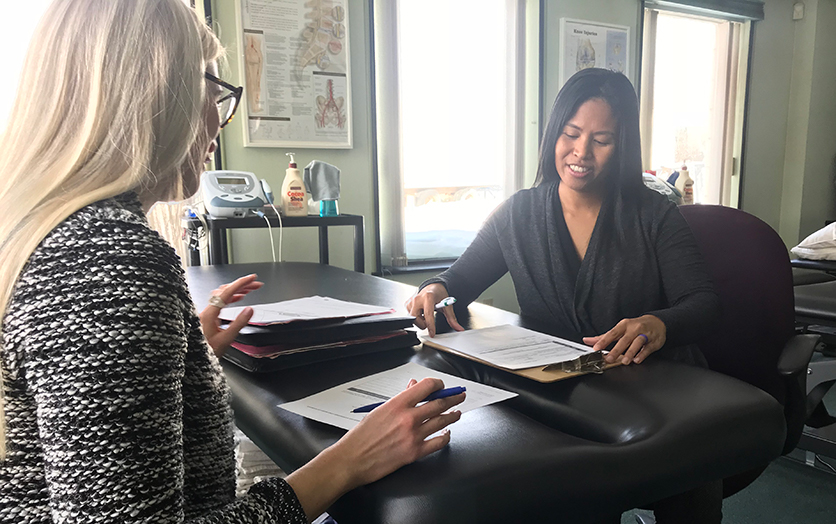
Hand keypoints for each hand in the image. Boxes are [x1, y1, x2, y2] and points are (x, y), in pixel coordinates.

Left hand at [199, 274, 262, 356]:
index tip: (252, 279)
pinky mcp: (208, 317)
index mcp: (210, 313)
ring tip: (249, 289)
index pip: (228, 292)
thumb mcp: (226, 339)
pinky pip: (220, 301)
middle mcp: (207, 310)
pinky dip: (231, 297)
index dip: (241, 283)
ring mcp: (207, 313)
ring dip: (237, 290)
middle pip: (225, 290)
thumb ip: (239, 323)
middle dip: (242, 285)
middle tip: (255, 284)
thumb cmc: (206, 352)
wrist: (193, 359)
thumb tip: (250, 310)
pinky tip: (238, 298)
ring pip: (222, 294)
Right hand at [285, 378, 465, 519]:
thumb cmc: (361, 436)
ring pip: (442, 421)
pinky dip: (446, 436)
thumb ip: (399, 399)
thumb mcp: (379, 411)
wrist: (352, 460)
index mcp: (397, 404)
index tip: (442, 386)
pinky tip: (447, 433)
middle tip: (459, 396)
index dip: (438, 385)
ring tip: (457, 412)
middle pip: (439, 403)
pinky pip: (438, 442)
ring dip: (453, 415)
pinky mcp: (415, 452)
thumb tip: (413, 388)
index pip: (426, 387)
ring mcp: (413, 436)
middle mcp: (408, 418)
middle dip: (453, 398)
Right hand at [405, 283, 463, 336]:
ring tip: (426, 316)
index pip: (428, 314)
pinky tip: (421, 313)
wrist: (433, 287)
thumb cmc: (439, 294)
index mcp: (428, 297)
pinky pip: (409, 315)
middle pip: (416, 318)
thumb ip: (452, 318)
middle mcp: (418, 298)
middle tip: (429, 323)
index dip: (430, 326)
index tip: (432, 333)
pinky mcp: (408, 303)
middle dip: (423, 324)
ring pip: (412, 318)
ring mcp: (411, 301)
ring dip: (419, 321)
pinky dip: (416, 317)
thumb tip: (458, 328)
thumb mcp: (447, 306)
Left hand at [582, 314, 666, 364]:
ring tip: (624, 361)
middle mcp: (634, 329)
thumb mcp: (620, 329)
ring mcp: (645, 334)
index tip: (596, 348)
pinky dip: (642, 354)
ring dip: (630, 352)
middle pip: (624, 339)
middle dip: (616, 350)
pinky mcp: (653, 341)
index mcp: (624, 325)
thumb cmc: (635, 326)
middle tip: (609, 359)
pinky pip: (647, 348)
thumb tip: (588, 340)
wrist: (656, 322)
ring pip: (637, 343)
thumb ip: (604, 336)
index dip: (604, 341)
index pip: (612, 333)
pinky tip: (637, 360)